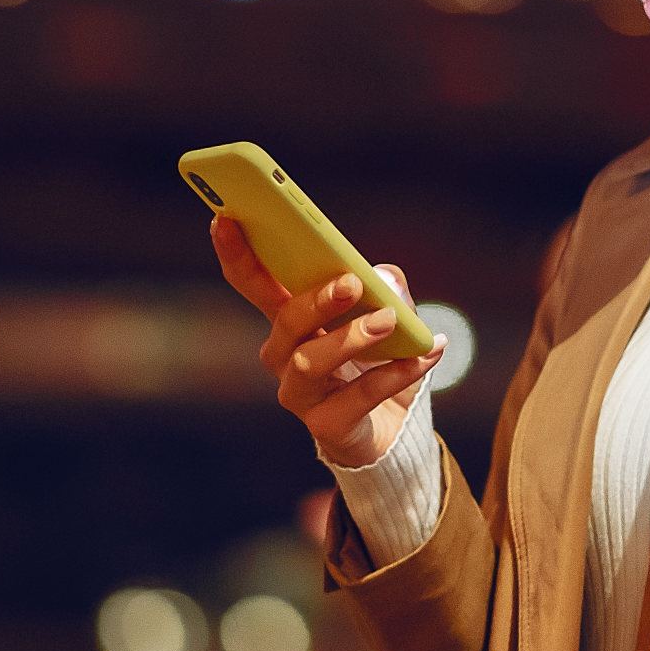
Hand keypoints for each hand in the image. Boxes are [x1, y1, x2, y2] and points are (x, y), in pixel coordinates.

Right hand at [211, 216, 442, 467]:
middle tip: (351, 282)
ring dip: (350, 337)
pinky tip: (423, 356)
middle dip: (315, 299)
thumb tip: (384, 277)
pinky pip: (356, 397)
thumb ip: (388, 288)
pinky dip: (393, 374)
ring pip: (308, 361)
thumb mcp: (390, 315)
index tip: (227, 220)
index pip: (253, 283)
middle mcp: (284, 355)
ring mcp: (300, 393)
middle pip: (285, 320)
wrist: (394, 430)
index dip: (237, 254)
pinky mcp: (326, 426)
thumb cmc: (377, 364)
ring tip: (389, 320)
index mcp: (289, 320)